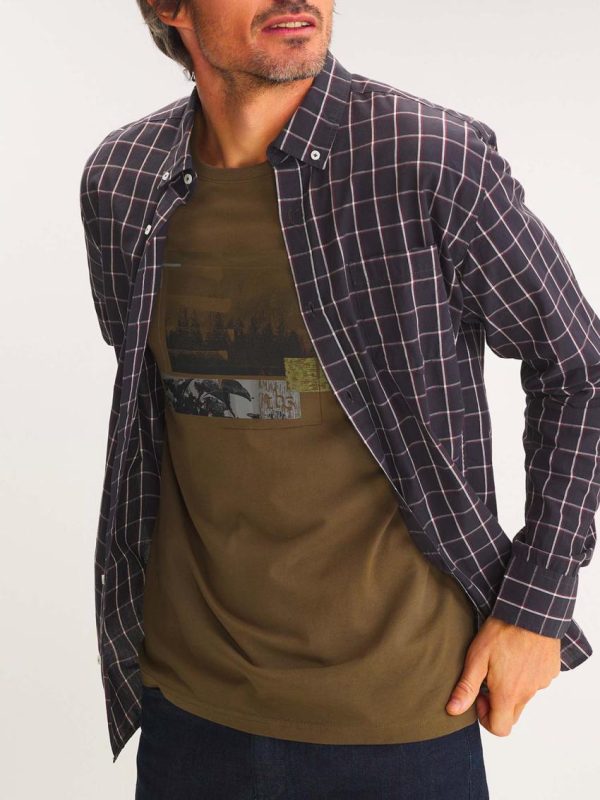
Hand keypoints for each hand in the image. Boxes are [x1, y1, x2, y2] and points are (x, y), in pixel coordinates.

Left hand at [445, 616, 560, 735]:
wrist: (530, 611)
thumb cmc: (501, 633)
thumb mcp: (476, 658)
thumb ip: (466, 687)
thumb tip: (453, 710)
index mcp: (508, 694)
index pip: (499, 729)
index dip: (485, 717)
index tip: (479, 694)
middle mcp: (528, 693)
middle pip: (512, 715)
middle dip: (497, 703)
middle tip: (488, 678)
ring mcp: (542, 682)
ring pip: (524, 696)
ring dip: (512, 687)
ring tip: (502, 660)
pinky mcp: (550, 671)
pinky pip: (536, 681)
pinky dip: (526, 674)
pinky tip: (517, 653)